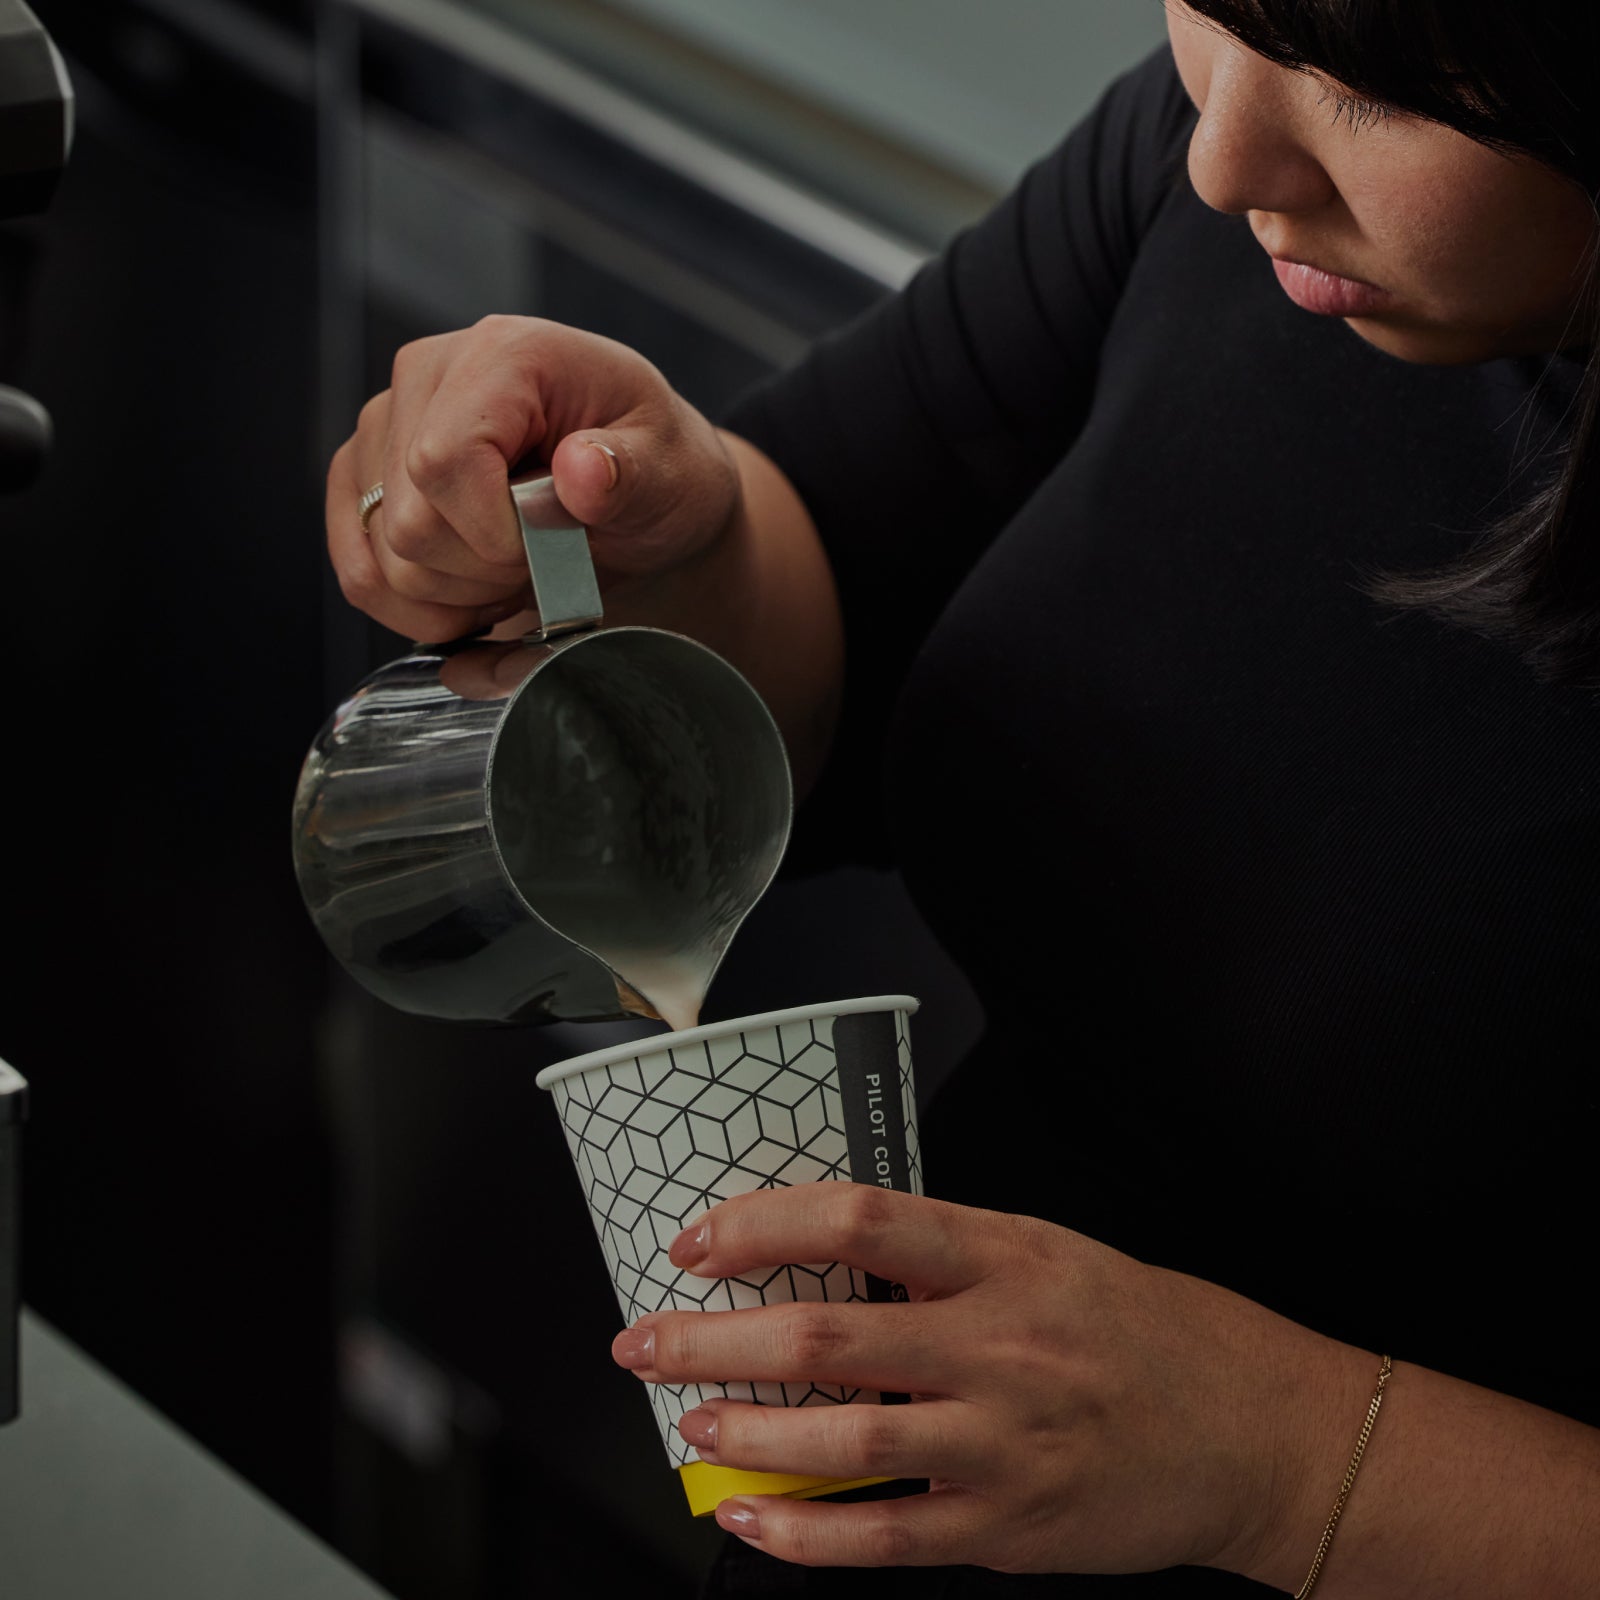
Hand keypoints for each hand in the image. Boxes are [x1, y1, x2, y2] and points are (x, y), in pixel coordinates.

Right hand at [326, 315, 740, 641]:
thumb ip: (631, 474)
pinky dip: (422, 610)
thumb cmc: (655, 470)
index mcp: (502, 355)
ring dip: (461, 595)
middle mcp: (426, 378)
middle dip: (487, 573)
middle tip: (546, 560)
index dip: (497, 536)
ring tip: (518, 566)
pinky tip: (477, 589)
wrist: (640, 494)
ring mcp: (384, 430)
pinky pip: (360, 576)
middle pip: (409, 524)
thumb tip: (582, 471)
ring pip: (384, 562)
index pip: (444, 461)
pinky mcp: (362, 481)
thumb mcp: (671, 471)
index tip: (553, 549)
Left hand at [611, 1184, 1372, 1577]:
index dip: (761, 1226)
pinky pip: (883, 1540)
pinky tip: (748, 1517)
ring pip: (841, 1440)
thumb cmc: (1144, 1329)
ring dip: (743, 1431)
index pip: (858, 1219)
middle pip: (824, 1336)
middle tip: (646, 1341)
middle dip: (712, 1339)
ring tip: (688, 1421)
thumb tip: (822, 1257)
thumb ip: (942, 1255)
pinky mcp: (1006, 1529)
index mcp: (1005, 1257)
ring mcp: (1002, 1444)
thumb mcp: (1048, 1254)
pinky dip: (802, 1533)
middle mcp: (999, 1345)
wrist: (1251, 1433)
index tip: (698, 1240)